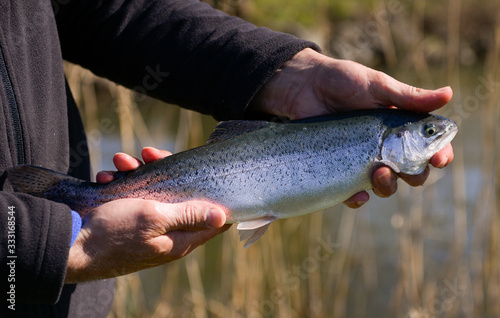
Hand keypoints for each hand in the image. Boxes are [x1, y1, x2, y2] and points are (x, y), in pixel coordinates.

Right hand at [65, 147, 229, 282]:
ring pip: (153, 191)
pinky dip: (121, 183)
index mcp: (180, 239)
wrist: (71, 245)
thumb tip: (222, 217)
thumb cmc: (114, 234)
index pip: (212, 223)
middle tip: (149, 153)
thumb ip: (188, 215)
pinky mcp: (129, 219)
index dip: (214, 198)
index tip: (208, 175)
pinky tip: (107, 178)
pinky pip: (132, 196)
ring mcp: (147, 226)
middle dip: (166, 171)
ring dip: (137, 172)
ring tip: (120, 162)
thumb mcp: (154, 218)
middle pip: (180, 197)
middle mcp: (167, 233)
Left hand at [249, 48, 453, 207]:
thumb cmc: (343, 81)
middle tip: (404, 168)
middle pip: (411, 173)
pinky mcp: (339, 169)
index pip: (428, 147)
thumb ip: (408, 96)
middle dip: (414, 176)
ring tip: (378, 173)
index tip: (440, 159)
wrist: (304, 87)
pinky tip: (357, 195)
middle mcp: (385, 147)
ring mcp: (362, 160)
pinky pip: (352, 192)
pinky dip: (356, 198)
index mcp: (401, 128)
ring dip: (387, 186)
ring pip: (385, 186)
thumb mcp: (377, 86)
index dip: (439, 156)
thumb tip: (449, 94)